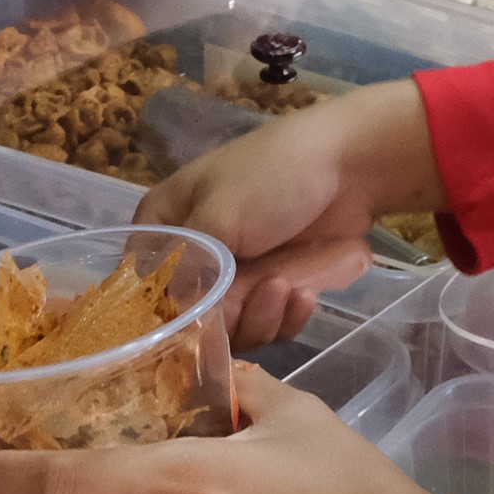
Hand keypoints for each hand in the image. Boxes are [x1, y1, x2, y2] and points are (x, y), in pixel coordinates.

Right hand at [141, 79, 439, 341]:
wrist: (351, 165)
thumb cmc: (273, 175)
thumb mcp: (220, 216)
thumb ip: (188, 271)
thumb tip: (174, 319)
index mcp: (166, 225)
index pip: (142, 285)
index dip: (164, 312)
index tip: (194, 325)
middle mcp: (193, 256)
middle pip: (190, 317)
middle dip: (228, 318)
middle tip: (264, 291)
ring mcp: (236, 275)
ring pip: (231, 328)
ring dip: (261, 318)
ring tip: (289, 286)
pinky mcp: (273, 289)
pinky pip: (266, 325)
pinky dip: (285, 318)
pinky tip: (306, 294)